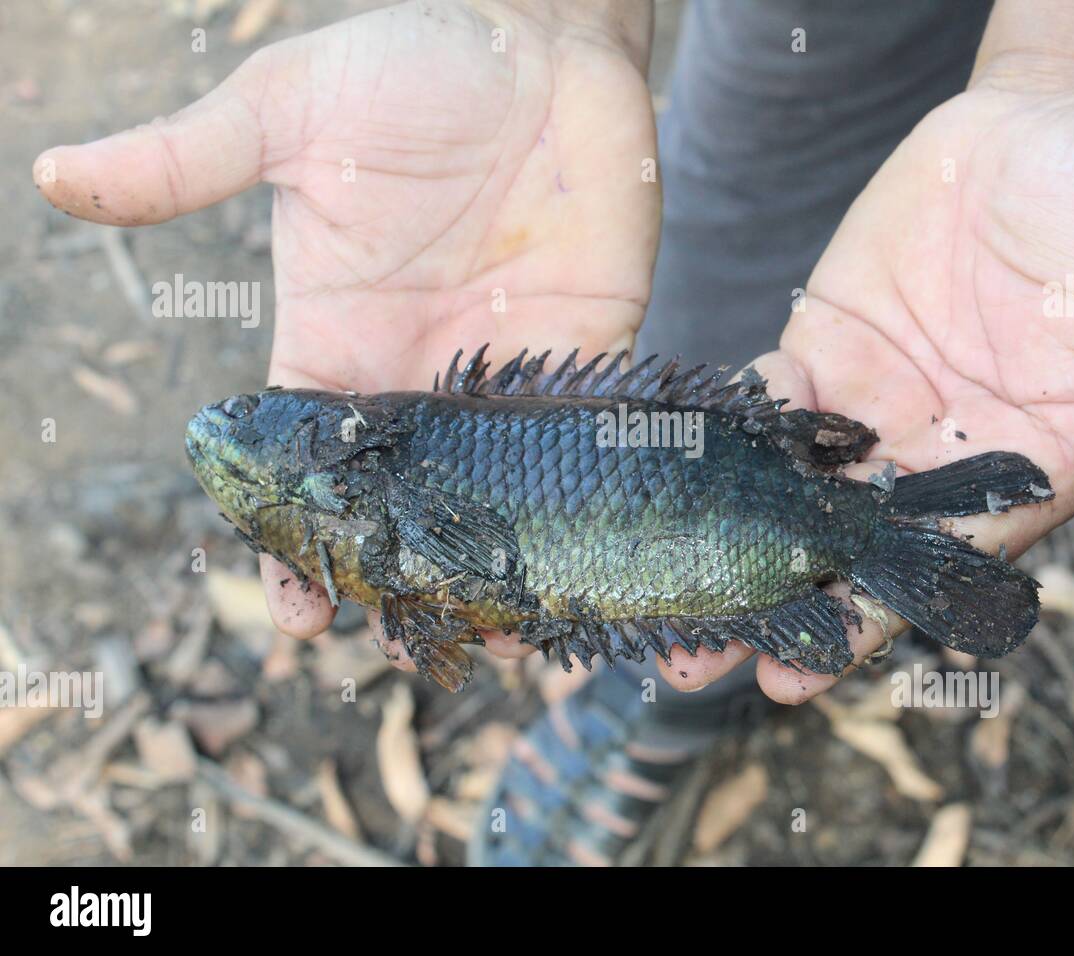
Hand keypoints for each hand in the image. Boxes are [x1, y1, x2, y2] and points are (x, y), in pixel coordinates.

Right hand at [35, 0, 659, 659]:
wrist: (537, 39)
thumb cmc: (409, 61)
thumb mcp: (286, 110)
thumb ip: (188, 158)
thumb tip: (57, 171)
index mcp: (336, 336)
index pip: (303, 463)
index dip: (295, 538)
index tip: (297, 612)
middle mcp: (419, 371)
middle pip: (400, 502)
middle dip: (398, 575)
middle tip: (404, 647)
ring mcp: (505, 370)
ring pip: (494, 497)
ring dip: (492, 564)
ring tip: (496, 638)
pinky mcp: (588, 352)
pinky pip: (583, 448)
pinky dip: (580, 508)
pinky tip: (577, 570)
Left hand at [660, 56, 1073, 702]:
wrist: (1061, 124)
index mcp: (1024, 467)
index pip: (944, 560)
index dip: (878, 613)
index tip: (810, 663)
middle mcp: (939, 454)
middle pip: (851, 545)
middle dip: (781, 599)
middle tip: (700, 661)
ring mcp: (876, 404)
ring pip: (792, 491)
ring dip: (728, 538)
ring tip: (656, 595)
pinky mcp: (826, 346)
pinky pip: (764, 404)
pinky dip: (715, 441)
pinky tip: (656, 476)